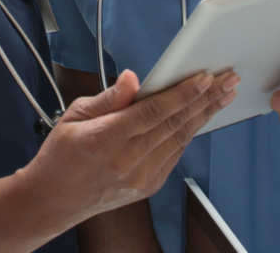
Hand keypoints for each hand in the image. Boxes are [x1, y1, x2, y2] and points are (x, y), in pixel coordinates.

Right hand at [21, 69, 236, 220]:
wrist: (52, 202)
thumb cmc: (59, 156)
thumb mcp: (73, 117)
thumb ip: (108, 98)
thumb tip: (133, 78)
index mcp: (106, 139)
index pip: (153, 112)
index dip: (182, 94)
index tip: (204, 77)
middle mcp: (127, 161)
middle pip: (174, 124)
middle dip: (205, 99)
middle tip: (227, 79)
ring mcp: (140, 177)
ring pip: (180, 139)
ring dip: (204, 114)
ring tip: (224, 95)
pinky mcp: (148, 186)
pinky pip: (174, 154)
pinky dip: (190, 133)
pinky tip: (202, 116)